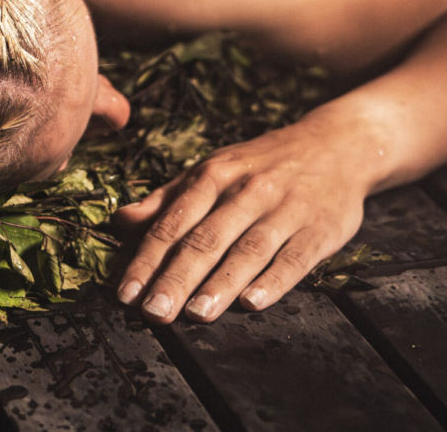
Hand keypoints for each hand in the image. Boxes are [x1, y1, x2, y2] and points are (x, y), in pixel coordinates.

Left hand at [112, 107, 371, 322]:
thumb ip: (167, 199)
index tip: (126, 293)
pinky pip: (294, 257)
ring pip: (247, 249)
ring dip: (220, 283)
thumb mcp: (210, 169)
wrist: (336, 144)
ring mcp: (284, 209)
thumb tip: (121, 221)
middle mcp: (245, 191)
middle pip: (205, 239)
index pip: (172, 224)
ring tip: (196, 314)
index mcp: (212, 176)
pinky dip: (274, 280)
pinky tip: (253, 303)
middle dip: (176, 278)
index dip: (147, 260)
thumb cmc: (260, 164)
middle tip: (153, 312)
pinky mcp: (319, 229)